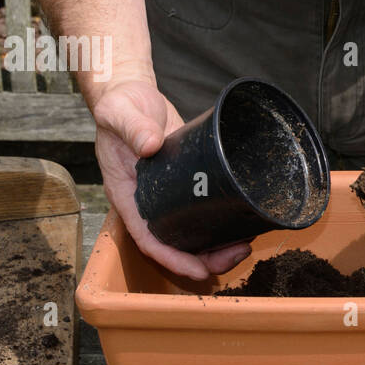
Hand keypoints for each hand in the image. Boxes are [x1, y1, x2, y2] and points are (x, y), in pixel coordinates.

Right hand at [92, 79, 251, 279]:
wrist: (132, 94)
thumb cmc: (120, 105)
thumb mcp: (119, 113)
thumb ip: (132, 128)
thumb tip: (150, 145)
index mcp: (126, 193)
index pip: (147, 238)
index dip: (172, 258)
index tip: (198, 270)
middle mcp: (147, 201)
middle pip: (174, 242)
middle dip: (205, 258)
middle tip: (237, 255)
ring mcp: (166, 194)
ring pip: (190, 231)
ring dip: (216, 245)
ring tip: (244, 246)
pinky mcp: (184, 183)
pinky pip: (200, 210)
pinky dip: (220, 220)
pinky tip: (241, 222)